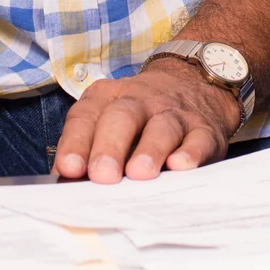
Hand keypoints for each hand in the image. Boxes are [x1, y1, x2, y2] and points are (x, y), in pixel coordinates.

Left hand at [53, 59, 240, 182]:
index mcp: (108, 99)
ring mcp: (175, 114)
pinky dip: (190, 153)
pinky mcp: (204, 130)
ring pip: (162, 127)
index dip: (76, 142)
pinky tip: (180, 166)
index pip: (86, 116)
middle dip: (110, 147)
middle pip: (122, 117)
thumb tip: (65, 186)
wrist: (194, 83)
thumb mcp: (108, 119)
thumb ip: (86, 151)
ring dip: (150, 150)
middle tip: (103, 176)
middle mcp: (141, 102)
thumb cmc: (140, 116)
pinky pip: (199, 139)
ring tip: (139, 174)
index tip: (70, 168)